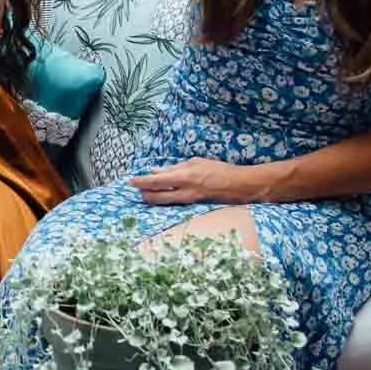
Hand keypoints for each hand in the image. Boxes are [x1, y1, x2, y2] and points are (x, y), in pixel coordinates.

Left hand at [131, 158, 256, 206]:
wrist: (239, 186)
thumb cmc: (218, 170)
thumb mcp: (195, 163)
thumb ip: (174, 168)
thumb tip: (155, 171)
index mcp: (185, 176)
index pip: (157, 181)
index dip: (142, 182)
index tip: (131, 181)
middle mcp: (185, 191)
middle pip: (156, 197)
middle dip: (144, 194)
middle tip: (137, 189)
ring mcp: (189, 201)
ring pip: (164, 203)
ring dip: (152, 198)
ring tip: (146, 192)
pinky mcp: (193, 206)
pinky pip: (174, 204)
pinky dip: (164, 199)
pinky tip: (162, 195)